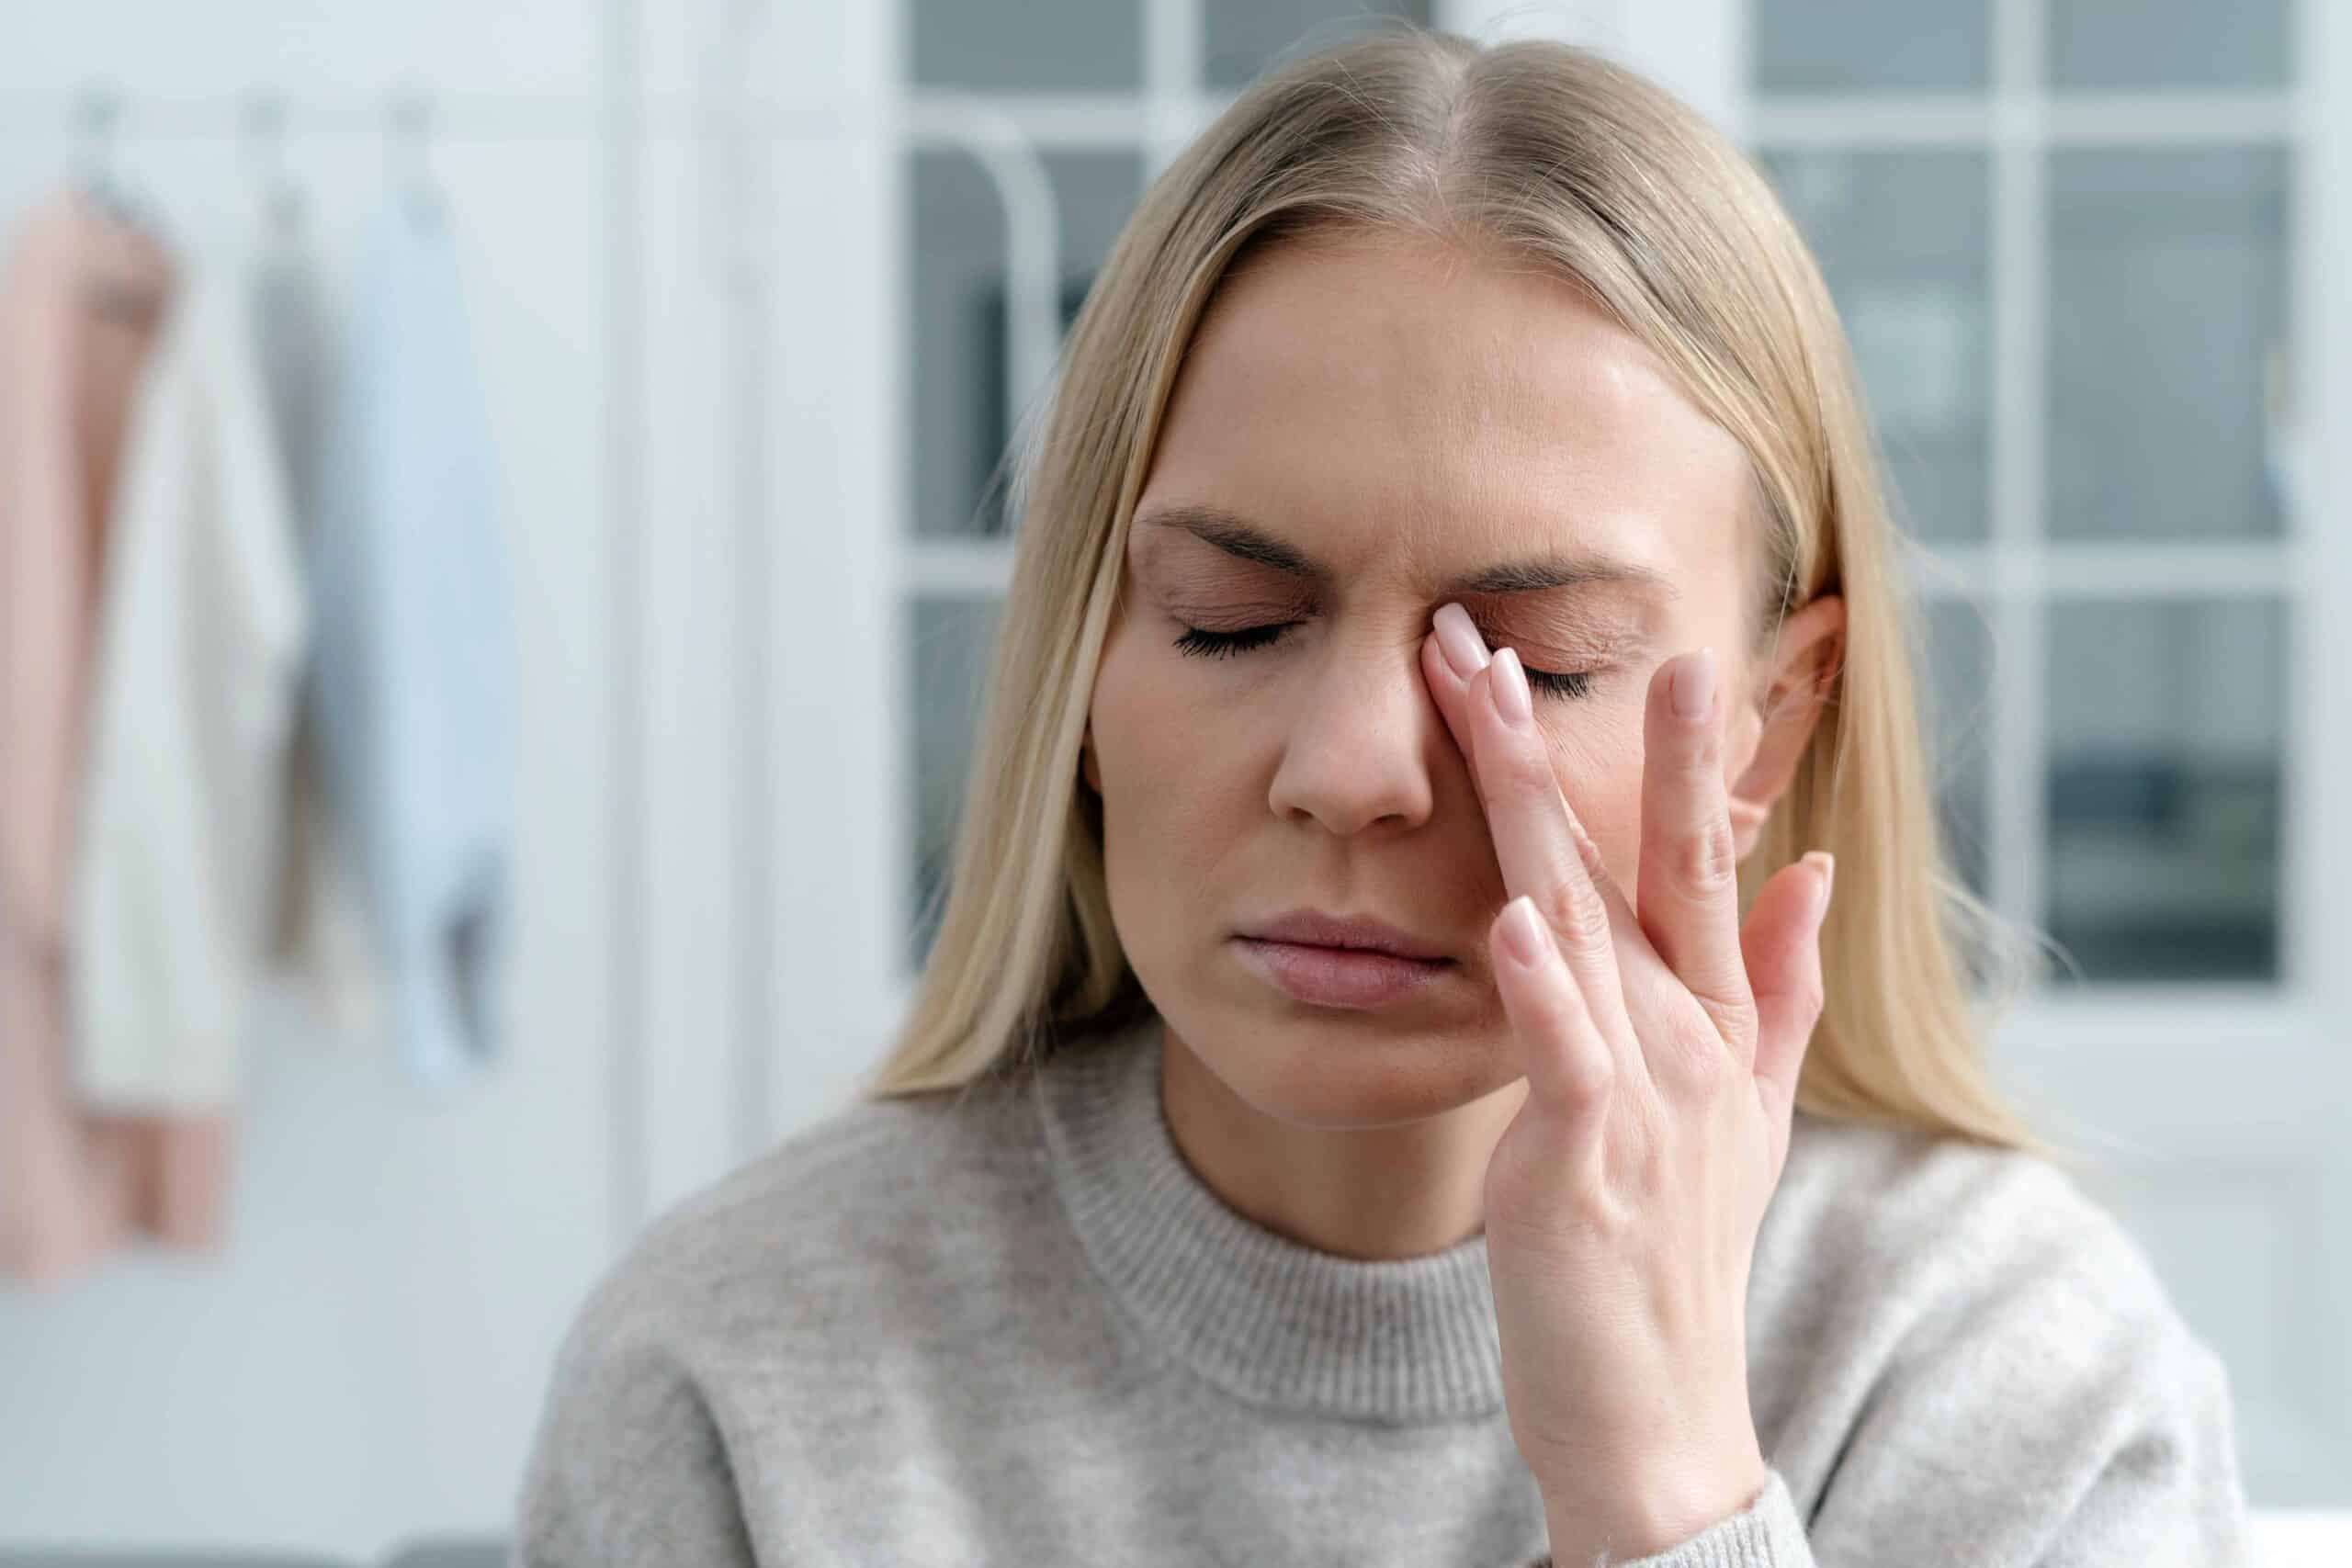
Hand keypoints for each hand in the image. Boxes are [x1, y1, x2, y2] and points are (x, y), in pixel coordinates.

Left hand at [1419, 603, 1833, 1562]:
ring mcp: (1644, 1094)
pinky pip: (1564, 1058)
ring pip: (1583, 920)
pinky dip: (1540, 989)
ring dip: (1538, 805)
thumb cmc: (1676, 1251)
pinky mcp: (1589, 1161)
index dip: (1670, 752)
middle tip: (1521, 622)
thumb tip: (1816, 869)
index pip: (1691, 856)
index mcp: (1712, 1017)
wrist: (1659, 1414)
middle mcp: (1687, 1037)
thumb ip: (1780, 987)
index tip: (1653, 644)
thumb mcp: (1746, 1112)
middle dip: (1591, 733)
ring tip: (1493, 698)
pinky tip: (1512, 918)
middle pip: (1636, 859)